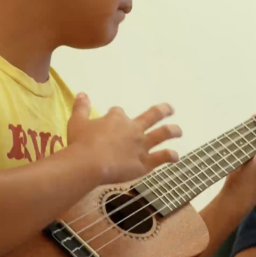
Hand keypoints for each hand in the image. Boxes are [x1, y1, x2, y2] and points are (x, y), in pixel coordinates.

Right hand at [67, 95, 181, 184]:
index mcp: (116, 117)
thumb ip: (81, 107)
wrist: (89, 163)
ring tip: (179, 130)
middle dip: (162, 110)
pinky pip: (161, 157)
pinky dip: (170, 156)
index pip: (119, 112)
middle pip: (151, 115)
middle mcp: (133, 128)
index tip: (113, 116)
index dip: (116, 115)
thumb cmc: (81, 143)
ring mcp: (141, 145)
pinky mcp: (144, 162)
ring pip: (162, 134)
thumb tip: (82, 93)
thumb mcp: (76, 122)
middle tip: (170, 108)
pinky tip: (176, 156)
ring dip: (172, 131)